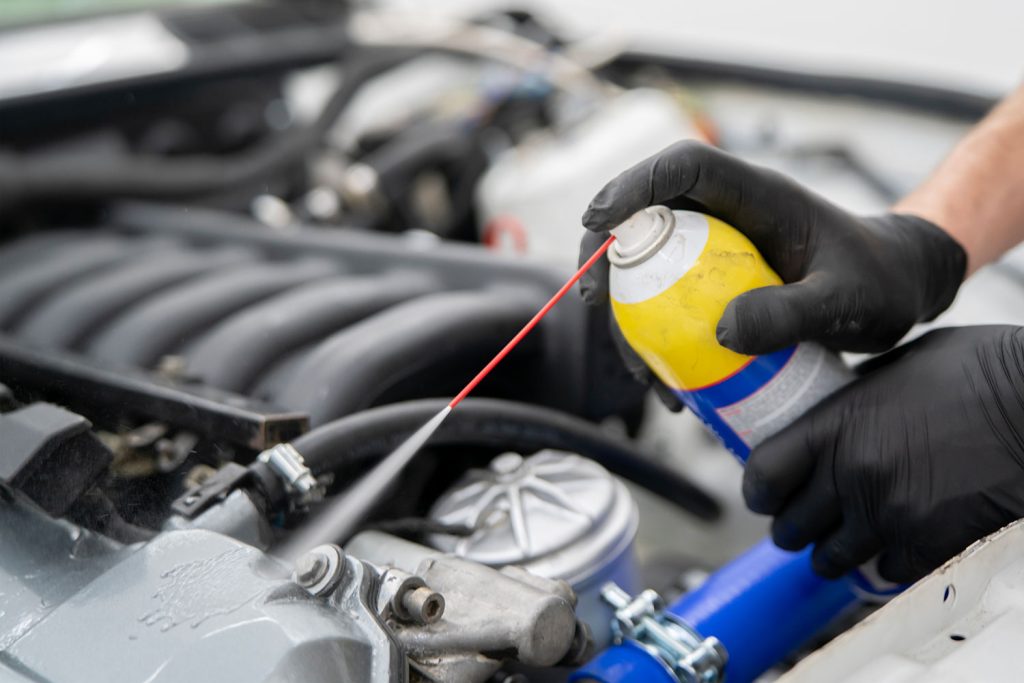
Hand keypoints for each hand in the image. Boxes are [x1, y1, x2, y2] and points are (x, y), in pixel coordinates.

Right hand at [579, 141, 966, 354]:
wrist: (896, 291)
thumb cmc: (880, 283)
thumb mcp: (847, 302)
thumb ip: (791, 314)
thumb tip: (721, 334)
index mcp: (756, 195)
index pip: (684, 167)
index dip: (634, 185)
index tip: (600, 222)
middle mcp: (727, 215)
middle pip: (645, 215)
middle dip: (606, 253)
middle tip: (592, 301)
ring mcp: (717, 249)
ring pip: (647, 265)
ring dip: (626, 312)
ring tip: (639, 370)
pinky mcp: (715, 284)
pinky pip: (668, 303)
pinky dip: (655, 341)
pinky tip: (667, 384)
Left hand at [743, 325, 1023, 582]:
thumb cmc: (979, 371)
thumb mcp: (897, 366)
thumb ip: (854, 399)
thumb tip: (830, 417)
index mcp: (835, 425)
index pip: (763, 476)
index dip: (758, 490)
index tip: (764, 493)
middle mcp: (852, 475)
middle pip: (789, 529)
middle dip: (793, 527)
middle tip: (804, 519)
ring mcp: (890, 514)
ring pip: (831, 559)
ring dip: (833, 551)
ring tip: (847, 535)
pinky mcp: (930, 544)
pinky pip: (884, 573)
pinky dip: (886, 562)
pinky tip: (898, 540)